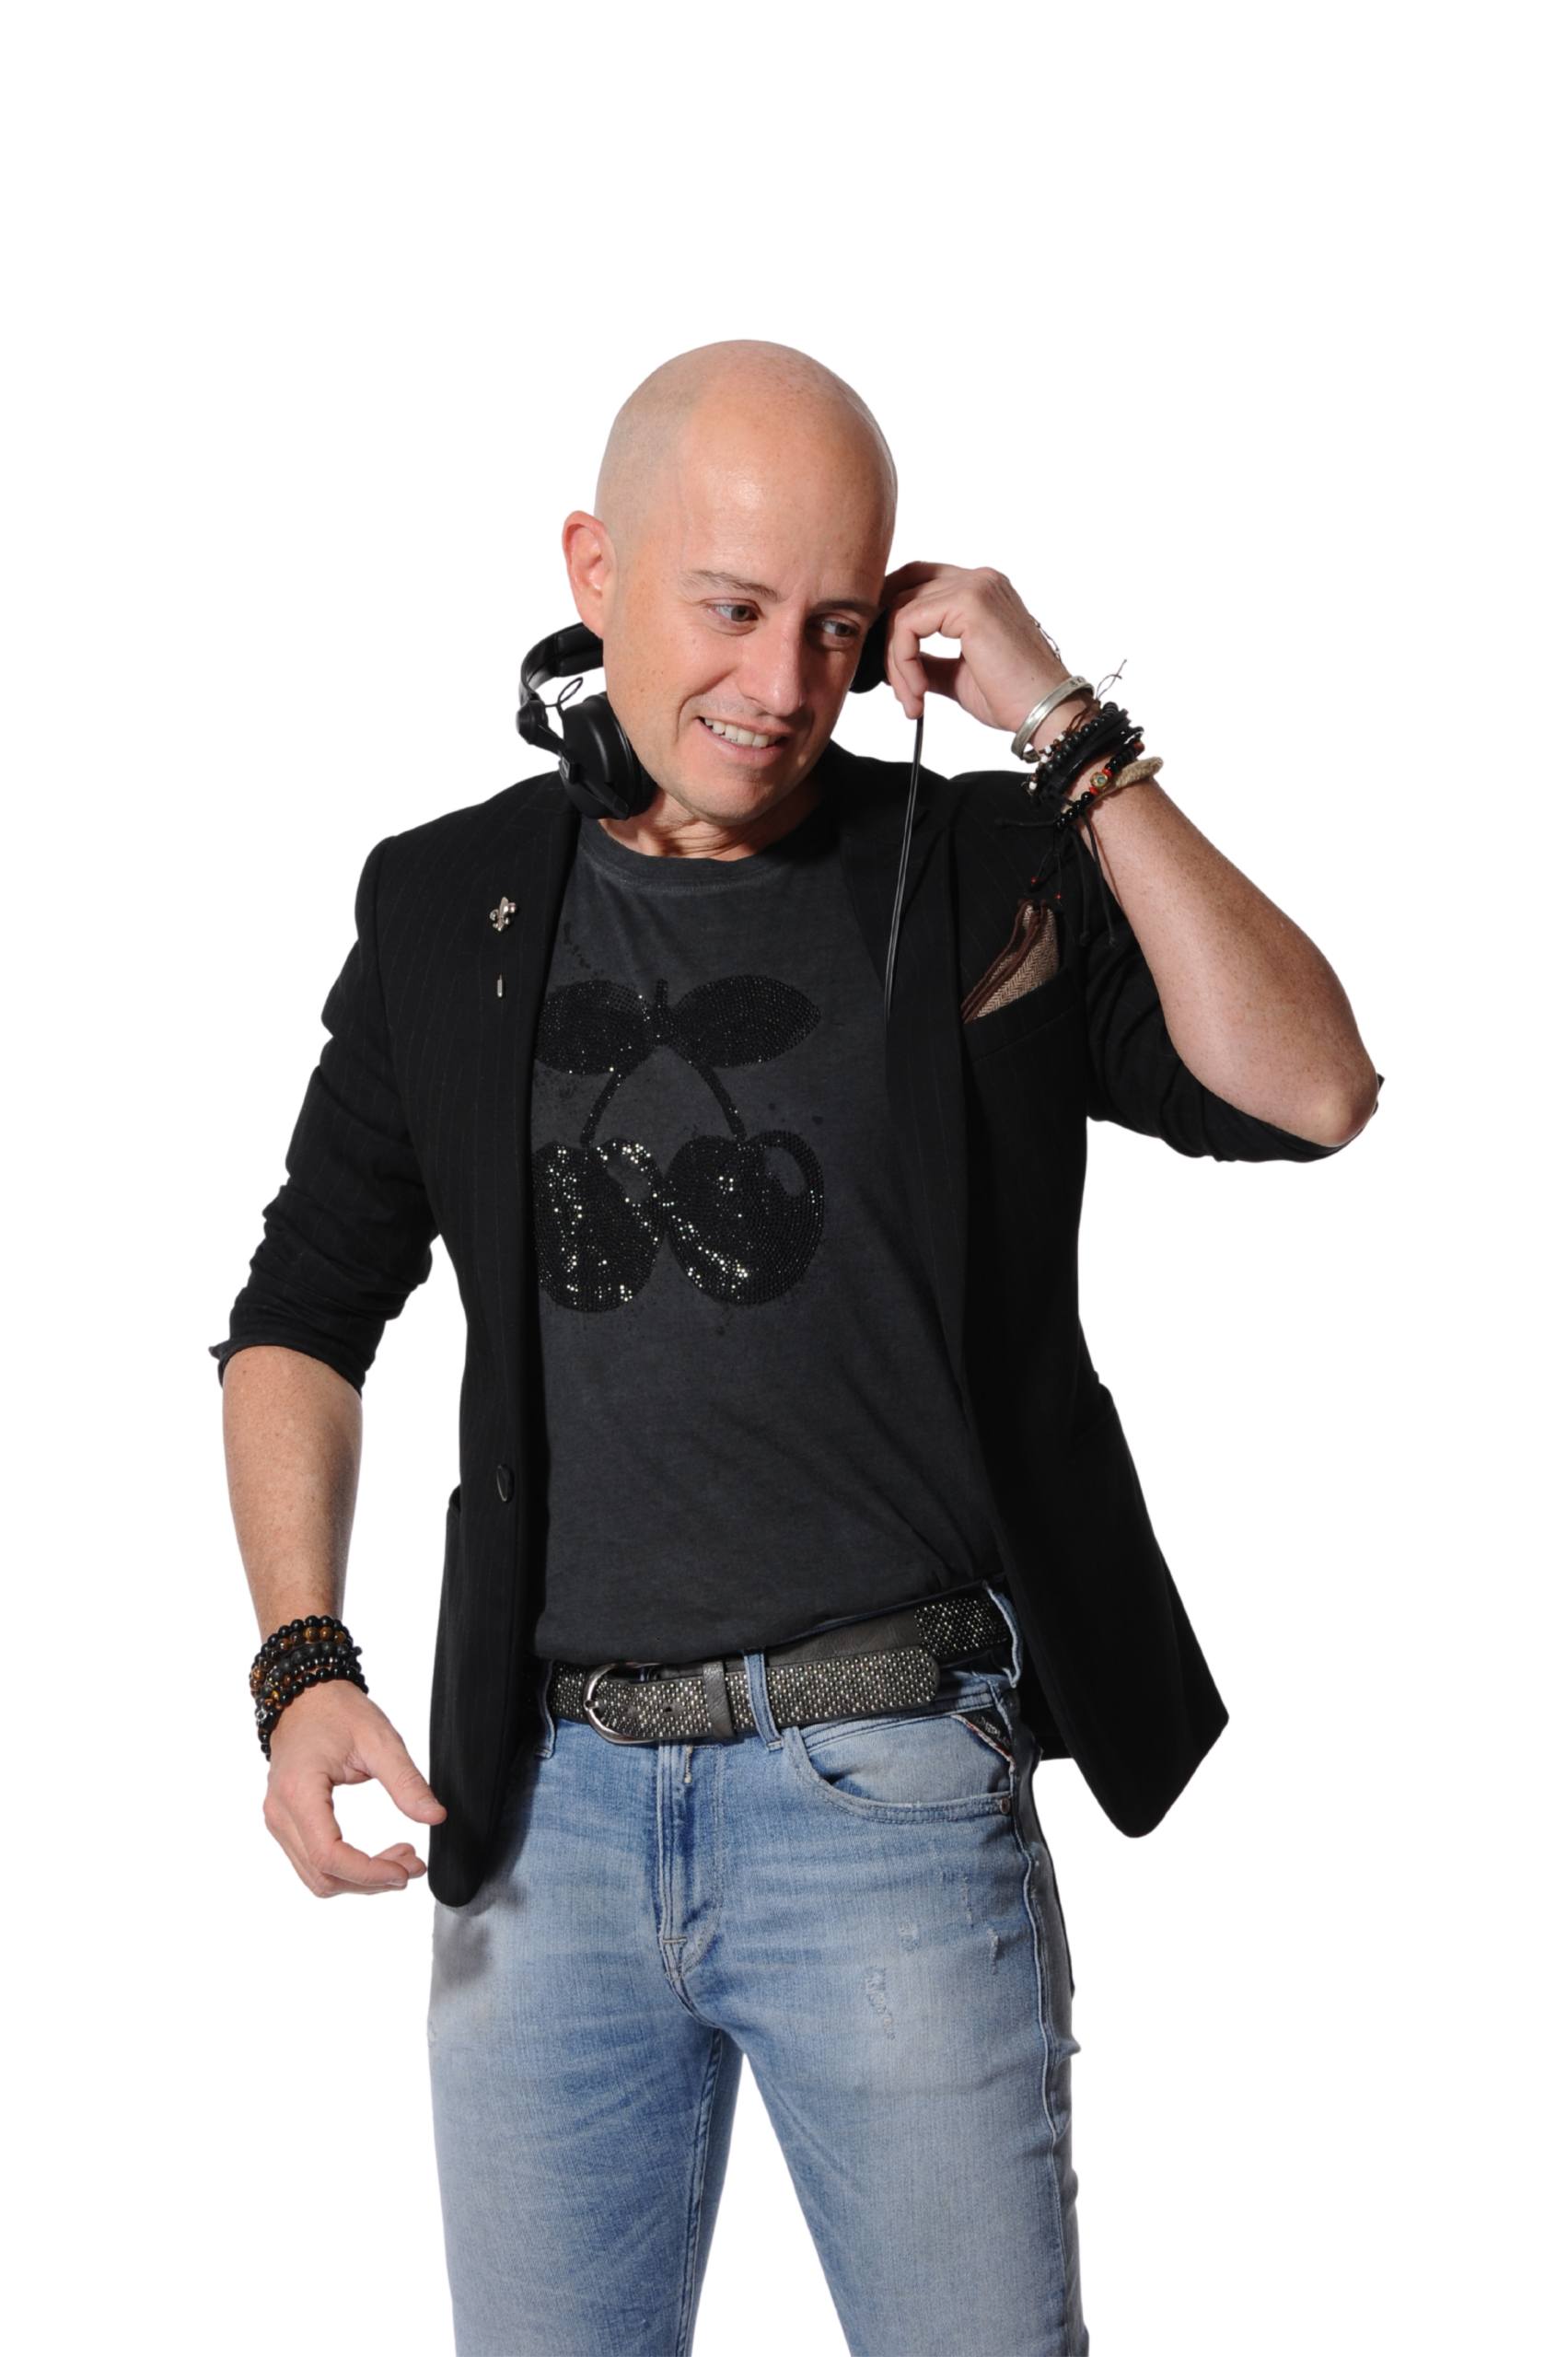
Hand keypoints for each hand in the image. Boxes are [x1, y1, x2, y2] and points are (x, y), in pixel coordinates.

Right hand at [260, 1678, 447, 1899]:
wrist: (306, 1698)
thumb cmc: (339, 1711)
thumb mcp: (380, 1738)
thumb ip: (406, 1781)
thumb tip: (434, 1817)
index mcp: (299, 1791)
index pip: (328, 1855)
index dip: (369, 1873)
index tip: (406, 1871)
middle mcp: (280, 1813)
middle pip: (323, 1876)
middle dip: (372, 1881)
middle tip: (415, 1865)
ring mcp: (278, 1822)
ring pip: (316, 1880)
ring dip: (362, 1881)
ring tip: (403, 1860)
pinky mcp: (285, 1826)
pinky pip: (313, 1866)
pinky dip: (348, 1871)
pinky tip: (378, 1856)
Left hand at [879, 560, 1075, 737]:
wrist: (1045, 712)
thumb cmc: (1013, 697)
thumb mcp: (957, 674)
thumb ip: (926, 659)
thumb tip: (893, 662)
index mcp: (982, 588)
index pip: (919, 578)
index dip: (893, 611)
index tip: (888, 657)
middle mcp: (979, 578)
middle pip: (904, 587)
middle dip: (888, 640)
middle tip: (897, 686)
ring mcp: (975, 586)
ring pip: (901, 610)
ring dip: (896, 663)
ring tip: (913, 700)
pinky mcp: (967, 604)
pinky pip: (907, 625)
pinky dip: (903, 663)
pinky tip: (919, 693)